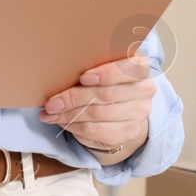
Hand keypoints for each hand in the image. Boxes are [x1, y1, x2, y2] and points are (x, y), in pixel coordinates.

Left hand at [38, 54, 153, 153]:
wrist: (123, 105)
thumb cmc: (107, 78)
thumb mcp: (103, 64)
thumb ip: (91, 63)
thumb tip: (60, 71)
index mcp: (140, 65)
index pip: (129, 68)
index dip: (107, 73)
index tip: (83, 77)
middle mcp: (144, 89)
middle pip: (106, 94)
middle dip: (74, 98)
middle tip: (52, 102)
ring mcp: (138, 113)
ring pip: (98, 114)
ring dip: (69, 115)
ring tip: (51, 113)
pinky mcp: (128, 131)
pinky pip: (96, 131)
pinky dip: (75, 126)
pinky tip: (62, 122)